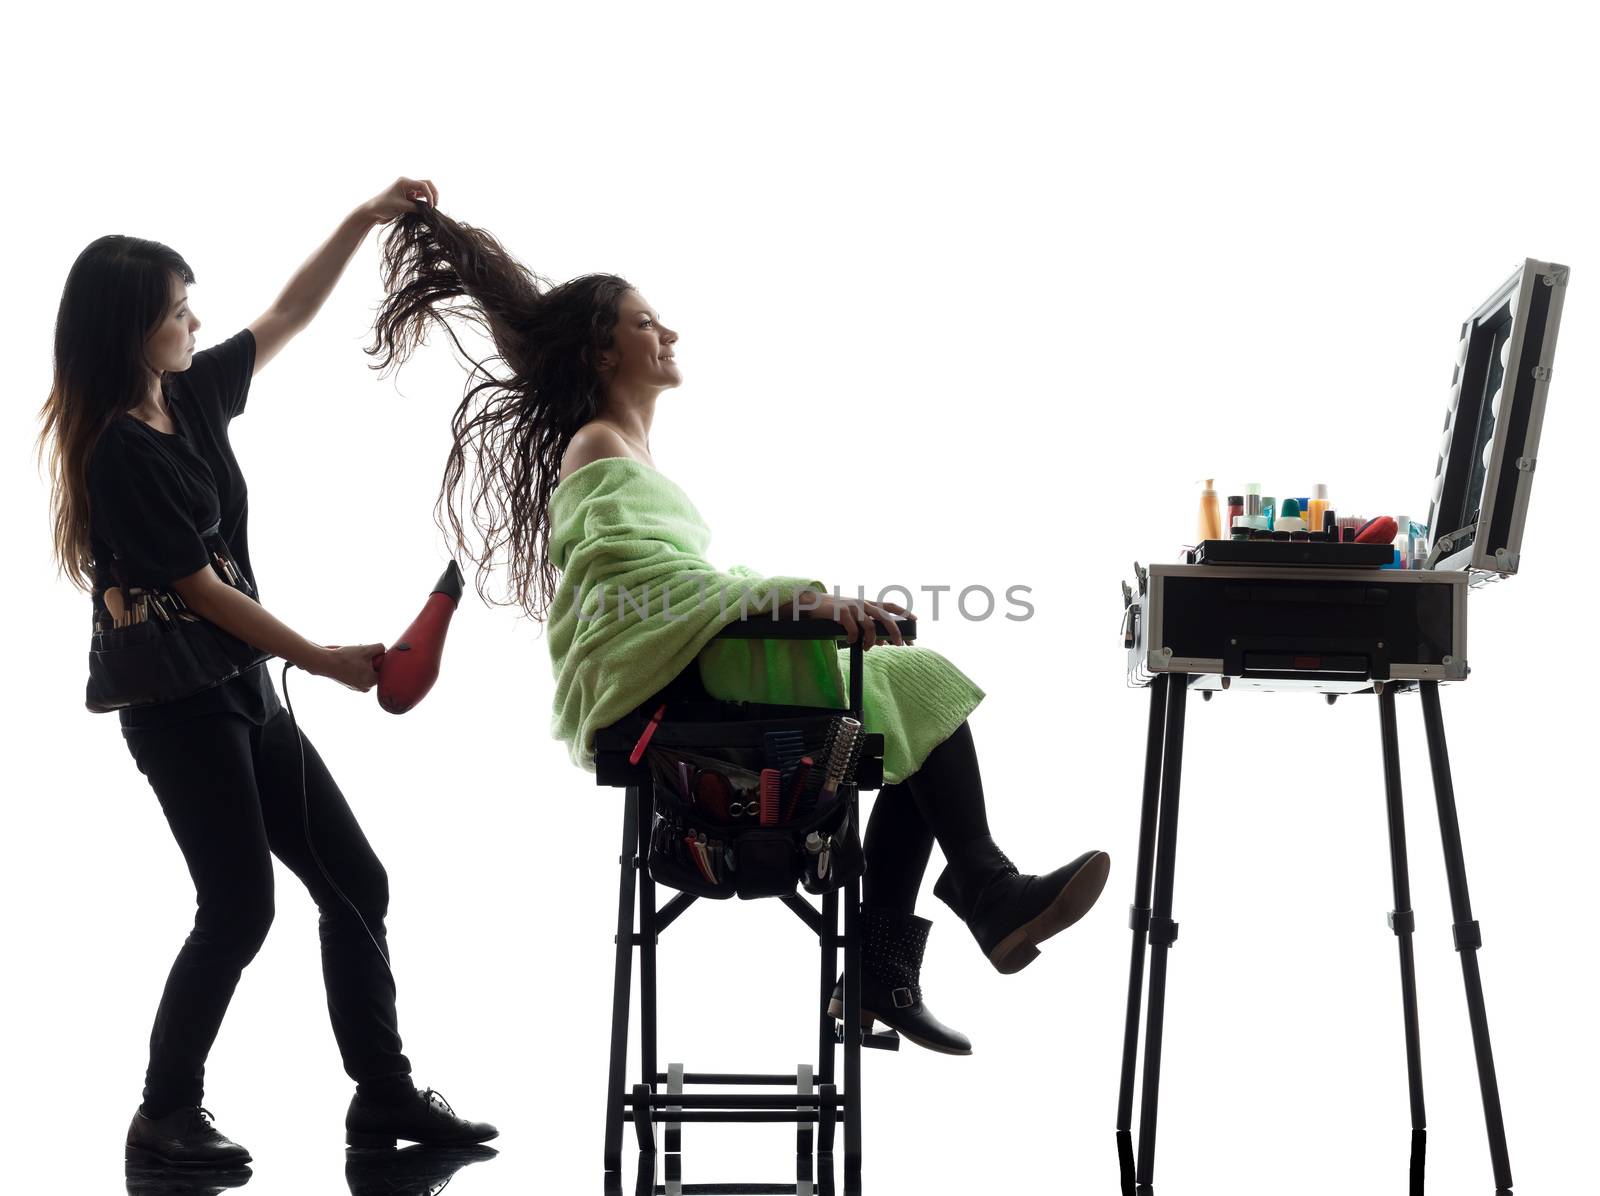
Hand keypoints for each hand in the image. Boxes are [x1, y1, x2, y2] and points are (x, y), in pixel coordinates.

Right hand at [313, 643, 386, 691]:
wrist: (325, 663)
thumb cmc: (346, 657)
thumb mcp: (366, 649)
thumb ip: (380, 647)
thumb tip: (384, 649)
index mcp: (372, 682)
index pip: (383, 669)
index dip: (378, 658)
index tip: (369, 653)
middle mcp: (365, 688)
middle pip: (374, 670)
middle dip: (369, 660)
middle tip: (361, 653)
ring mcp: (356, 687)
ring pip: (365, 670)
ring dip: (362, 661)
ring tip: (354, 655)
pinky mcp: (349, 684)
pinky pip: (357, 673)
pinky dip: (355, 666)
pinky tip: (348, 660)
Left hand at [360, 176, 438, 224]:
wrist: (373, 211)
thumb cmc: (383, 206)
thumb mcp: (402, 207)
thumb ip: (416, 207)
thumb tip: (429, 211)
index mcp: (404, 182)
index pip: (423, 185)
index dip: (430, 195)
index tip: (430, 207)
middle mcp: (407, 184)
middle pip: (427, 184)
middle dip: (433, 193)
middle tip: (435, 205)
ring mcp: (408, 190)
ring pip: (425, 191)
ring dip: (430, 198)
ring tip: (431, 209)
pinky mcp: (408, 198)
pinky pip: (421, 198)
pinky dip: (425, 203)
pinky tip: (426, 210)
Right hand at [793, 589, 911, 649]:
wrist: (812, 605)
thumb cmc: (835, 614)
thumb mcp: (853, 618)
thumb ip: (868, 628)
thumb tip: (882, 642)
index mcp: (867, 604)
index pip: (889, 605)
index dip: (903, 611)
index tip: (916, 619)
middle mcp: (862, 604)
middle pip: (884, 617)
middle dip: (894, 631)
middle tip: (899, 644)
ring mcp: (852, 607)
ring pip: (869, 625)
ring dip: (871, 640)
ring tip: (868, 648)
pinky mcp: (840, 612)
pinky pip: (852, 628)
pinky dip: (853, 638)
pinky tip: (851, 642)